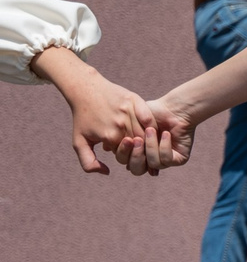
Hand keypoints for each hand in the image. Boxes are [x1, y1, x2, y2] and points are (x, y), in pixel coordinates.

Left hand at [32, 48, 154, 175]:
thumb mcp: (79, 142)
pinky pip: (150, 118)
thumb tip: (106, 171)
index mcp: (109, 137)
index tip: (128, 154)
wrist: (85, 90)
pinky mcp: (135, 100)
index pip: (129, 154)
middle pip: (140, 144)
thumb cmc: (83, 118)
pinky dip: (152, 126)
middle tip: (140, 149)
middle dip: (142, 149)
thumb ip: (88, 162)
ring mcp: (128, 112)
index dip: (130, 156)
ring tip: (146, 141)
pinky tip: (150, 130)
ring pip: (147, 132)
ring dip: (149, 139)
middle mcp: (120, 125)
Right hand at [115, 96, 196, 175]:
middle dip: (135, 154)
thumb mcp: (130, 120)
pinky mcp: (179, 159)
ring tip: (151, 130)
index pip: (124, 160)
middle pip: (136, 169)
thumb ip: (118, 134)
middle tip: (137, 139)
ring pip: (152, 164)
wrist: (174, 107)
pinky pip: (167, 160)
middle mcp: (149, 159)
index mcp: (136, 152)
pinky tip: (165, 134)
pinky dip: (164, 147)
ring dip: (150, 147)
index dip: (123, 152)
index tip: (126, 138)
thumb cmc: (151, 111)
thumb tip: (105, 148)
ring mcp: (164, 160)